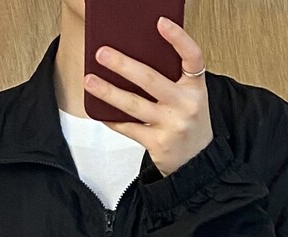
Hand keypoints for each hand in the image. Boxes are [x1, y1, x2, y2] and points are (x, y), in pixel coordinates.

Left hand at [82, 16, 213, 177]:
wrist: (197, 162)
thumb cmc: (188, 122)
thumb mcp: (190, 97)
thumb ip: (172, 79)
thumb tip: (134, 59)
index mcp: (196, 87)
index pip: (192, 56)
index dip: (178, 38)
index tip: (160, 23)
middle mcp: (186, 105)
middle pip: (151, 80)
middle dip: (123, 65)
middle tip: (102, 54)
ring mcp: (172, 125)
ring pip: (134, 105)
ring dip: (108, 92)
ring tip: (90, 81)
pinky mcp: (158, 144)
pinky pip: (129, 128)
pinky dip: (113, 119)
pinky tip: (100, 111)